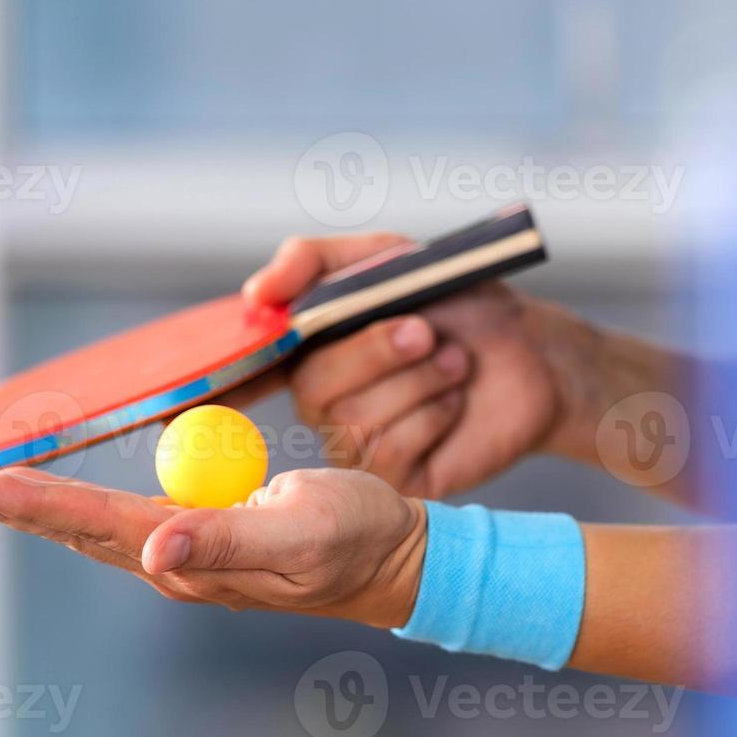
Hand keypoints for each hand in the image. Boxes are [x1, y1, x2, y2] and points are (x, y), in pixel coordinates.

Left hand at [0, 466, 426, 628]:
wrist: (396, 558)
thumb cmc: (356, 540)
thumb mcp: (302, 532)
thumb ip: (227, 540)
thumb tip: (154, 549)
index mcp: (186, 558)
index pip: (88, 524)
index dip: (27, 502)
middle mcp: (170, 560)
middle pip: (68, 528)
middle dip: (2, 505)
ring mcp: (180, 552)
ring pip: (84, 526)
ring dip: (27, 505)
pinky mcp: (195, 537)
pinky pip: (114, 518)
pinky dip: (69, 503)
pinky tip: (46, 496)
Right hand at [245, 232, 583, 498]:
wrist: (533, 352)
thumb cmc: (456, 302)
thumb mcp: (386, 257)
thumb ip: (313, 261)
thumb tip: (257, 292)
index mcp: (306, 350)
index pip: (243, 373)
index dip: (221, 382)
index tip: (203, 387)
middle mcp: (322, 403)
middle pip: (313, 389)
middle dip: (374, 353)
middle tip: (424, 330)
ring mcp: (356, 445)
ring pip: (357, 422)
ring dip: (419, 381)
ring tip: (453, 362)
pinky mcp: (397, 479)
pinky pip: (390, 455)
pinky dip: (433, 417)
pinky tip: (454, 403)